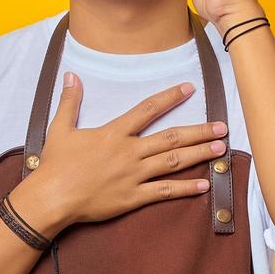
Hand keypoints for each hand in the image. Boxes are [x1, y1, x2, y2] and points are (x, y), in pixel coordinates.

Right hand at [19, 74, 229, 231]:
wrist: (52, 198)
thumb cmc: (55, 165)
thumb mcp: (60, 129)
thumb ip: (70, 102)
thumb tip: (71, 76)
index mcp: (114, 133)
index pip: (147, 110)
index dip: (170, 98)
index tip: (189, 88)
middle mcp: (129, 152)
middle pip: (171, 137)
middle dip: (199, 131)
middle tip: (222, 126)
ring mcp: (134, 176)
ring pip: (173, 162)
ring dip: (199, 154)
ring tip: (220, 149)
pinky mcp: (133, 197)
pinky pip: (164, 192)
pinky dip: (185, 189)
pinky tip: (204, 185)